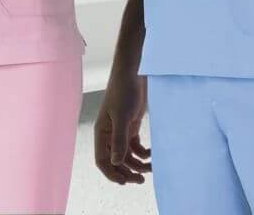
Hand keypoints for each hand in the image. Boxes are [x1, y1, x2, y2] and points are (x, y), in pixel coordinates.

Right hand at [94, 65, 150, 185]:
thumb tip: (116, 163)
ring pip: (126, 156)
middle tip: (141, 180)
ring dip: (137, 165)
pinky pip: (134, 147)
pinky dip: (142, 154)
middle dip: (127, 172)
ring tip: (151, 168)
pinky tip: (151, 154)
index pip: (102, 161)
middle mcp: (109, 134)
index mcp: (101, 133)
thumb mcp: (122, 116)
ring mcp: (120, 131)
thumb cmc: (124, 90)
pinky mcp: (130, 126)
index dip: (112, 174)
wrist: (133, 72)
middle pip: (115, 162)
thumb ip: (119, 140)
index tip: (126, 181)